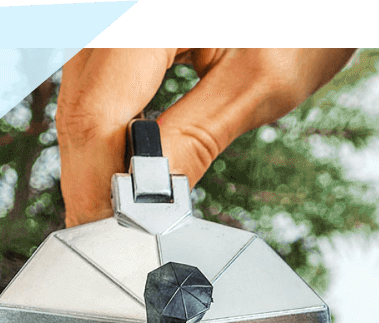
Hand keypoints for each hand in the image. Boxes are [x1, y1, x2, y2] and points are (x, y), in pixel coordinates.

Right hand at [57, 48, 356, 226]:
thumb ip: (196, 140)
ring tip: (120, 214)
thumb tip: (150, 205)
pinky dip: (105, 130)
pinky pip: (91, 84)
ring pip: (78, 99)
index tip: (110, 243)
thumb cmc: (301, 22)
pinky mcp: (111, 30)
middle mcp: (110, 14)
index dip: (96, 188)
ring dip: (94, 161)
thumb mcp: (259, 81)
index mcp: (139, 21)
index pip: (95, 116)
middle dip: (91, 182)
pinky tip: (124, 167)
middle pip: (78, 110)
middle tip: (113, 244)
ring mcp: (105, 20)